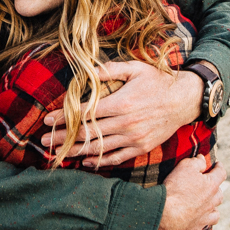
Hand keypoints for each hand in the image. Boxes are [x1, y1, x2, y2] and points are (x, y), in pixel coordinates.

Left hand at [42, 61, 202, 165]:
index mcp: (121, 103)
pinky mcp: (141, 147)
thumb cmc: (158, 81)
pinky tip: (86, 161)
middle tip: (44, 140)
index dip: (64, 118)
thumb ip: (110, 70)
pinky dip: (100, 161)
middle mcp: (125, 123)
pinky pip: (116, 158)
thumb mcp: (135, 68)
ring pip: (99, 148)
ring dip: (76, 152)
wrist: (184, 100)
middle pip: (87, 133)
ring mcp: (133, 138)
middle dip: (63, 138)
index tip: (48, 121)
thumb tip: (87, 70)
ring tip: (58, 153)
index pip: (85, 113)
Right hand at [156, 156, 222, 229]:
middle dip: (215, 191)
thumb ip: (197, 162)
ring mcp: (204, 220)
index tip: (218, 165)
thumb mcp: (185, 167)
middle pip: (219, 196)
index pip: (221, 173)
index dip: (219, 167)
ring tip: (207, 210)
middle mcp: (211, 204)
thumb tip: (203, 159)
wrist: (164, 214)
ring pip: (215, 216)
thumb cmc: (175, 188)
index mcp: (211, 186)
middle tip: (210, 188)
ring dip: (212, 212)